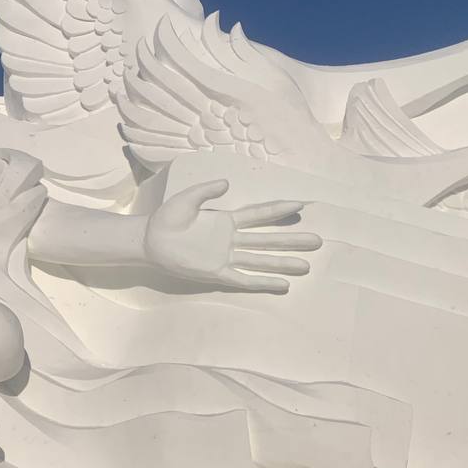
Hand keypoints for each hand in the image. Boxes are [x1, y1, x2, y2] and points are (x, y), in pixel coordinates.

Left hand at [144, 179, 320, 293]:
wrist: (150, 240)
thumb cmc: (166, 219)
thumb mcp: (187, 199)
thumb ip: (206, 191)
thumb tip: (227, 183)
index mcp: (226, 220)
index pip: (258, 214)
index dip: (278, 210)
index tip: (300, 204)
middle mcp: (231, 239)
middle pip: (267, 239)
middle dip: (291, 240)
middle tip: (317, 241)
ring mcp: (226, 256)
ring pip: (261, 260)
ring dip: (283, 263)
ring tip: (307, 265)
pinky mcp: (217, 272)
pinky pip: (244, 279)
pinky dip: (263, 282)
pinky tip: (282, 285)